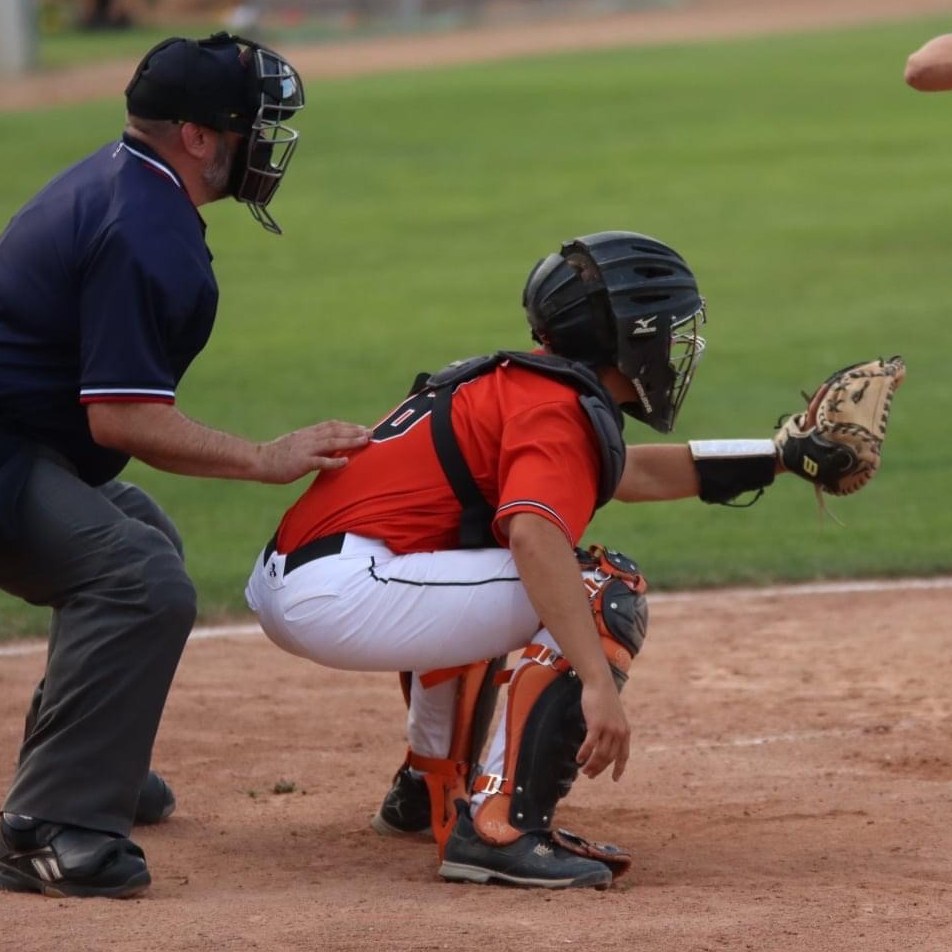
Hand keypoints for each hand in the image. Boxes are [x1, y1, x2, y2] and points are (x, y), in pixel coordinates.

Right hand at [255, 421, 370, 483]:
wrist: (258, 460)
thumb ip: (311, 443)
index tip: (362, 428)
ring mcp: (305, 449)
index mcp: (307, 433)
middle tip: (371, 433)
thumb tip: (327, 445)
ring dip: (350, 441)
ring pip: (332, 442)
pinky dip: (334, 461)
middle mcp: (309, 438)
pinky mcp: (301, 462)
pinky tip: (346, 461)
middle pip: (336, 431)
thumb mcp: (296, 443)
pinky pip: (320, 461)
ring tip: (365, 442)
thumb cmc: (277, 455)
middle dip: (354, 431)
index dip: (348, 426)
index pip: (331, 425)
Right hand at [576, 676, 629, 780]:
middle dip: (599, 769)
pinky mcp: (596, 724)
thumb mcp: (614, 716)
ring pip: (600, 754)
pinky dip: (584, 754)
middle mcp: (619, 732)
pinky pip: (590, 745)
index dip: (619, 769)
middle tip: (589, 774)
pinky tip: (578, 759)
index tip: (615, 779)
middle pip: (609, 758)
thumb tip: (605, 742)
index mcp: (625, 732)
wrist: (600, 683)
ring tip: (583, 769)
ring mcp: (608, 729)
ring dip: (591, 764)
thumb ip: (612, 729)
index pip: (623, 756)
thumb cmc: (605, 699)